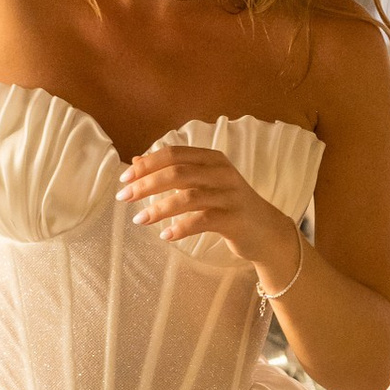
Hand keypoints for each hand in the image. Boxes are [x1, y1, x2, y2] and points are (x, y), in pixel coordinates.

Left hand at [116, 144, 299, 286]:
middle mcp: (222, 172)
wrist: (265, 230)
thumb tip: (136, 161)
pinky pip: (203, 220)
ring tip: (139, 220)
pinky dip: (181, 227)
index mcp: (212, 159)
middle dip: (146, 184)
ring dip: (159, 208)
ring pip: (188, 196)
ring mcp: (231, 195)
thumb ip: (173, 170)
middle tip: (124, 198)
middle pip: (177, 172)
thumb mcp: (202, 183)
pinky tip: (166, 235)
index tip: (124, 179)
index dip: (147, 164)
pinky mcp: (235, 218)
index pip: (174, 154)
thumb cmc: (227, 205)